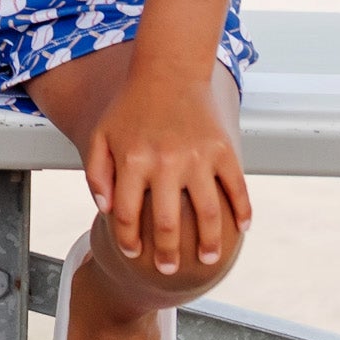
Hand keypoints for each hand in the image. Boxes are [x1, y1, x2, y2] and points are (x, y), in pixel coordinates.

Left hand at [85, 66, 252, 276]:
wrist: (168, 69)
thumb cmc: (131, 106)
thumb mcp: (101, 134)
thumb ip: (96, 172)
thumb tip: (104, 209)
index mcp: (132, 160)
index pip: (126, 214)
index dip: (127, 239)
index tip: (132, 253)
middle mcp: (165, 162)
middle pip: (165, 222)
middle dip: (166, 253)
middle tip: (169, 270)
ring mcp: (198, 157)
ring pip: (208, 214)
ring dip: (209, 242)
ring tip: (207, 259)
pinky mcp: (223, 150)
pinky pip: (236, 188)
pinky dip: (243, 211)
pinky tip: (242, 229)